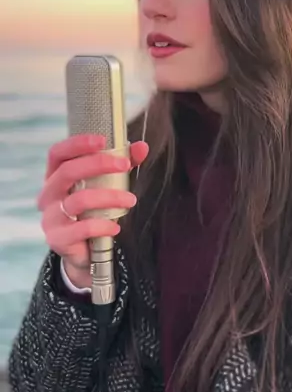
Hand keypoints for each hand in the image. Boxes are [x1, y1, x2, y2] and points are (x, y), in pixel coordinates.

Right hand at [37, 135, 148, 288]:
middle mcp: (48, 194)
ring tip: (131, 200)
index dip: (77, 144)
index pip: (58, 154)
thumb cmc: (93, 210)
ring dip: (110, 197)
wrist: (84, 251)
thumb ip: (122, 165)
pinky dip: (104, 226)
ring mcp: (50, 217)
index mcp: (55, 176)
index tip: (102, 140)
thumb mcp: (107, 185)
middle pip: (68, 171)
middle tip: (124, 165)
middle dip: (98, 164)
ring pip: (80, 200)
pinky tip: (116, 227)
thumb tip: (142, 147)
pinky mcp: (58, 238)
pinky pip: (82, 228)